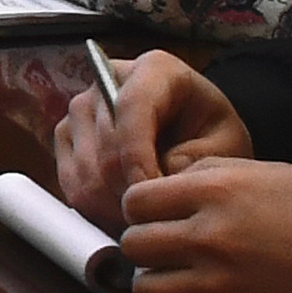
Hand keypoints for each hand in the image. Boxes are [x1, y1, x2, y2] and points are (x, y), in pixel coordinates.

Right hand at [51, 46, 247, 229]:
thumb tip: (150, 186)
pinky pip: (71, 182)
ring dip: (114, 206)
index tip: (156, 195)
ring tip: (147, 222)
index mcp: (154, 70)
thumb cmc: (213, 138)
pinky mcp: (66, 137)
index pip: (132, 106)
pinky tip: (126, 215)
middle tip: (160, 221)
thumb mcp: (224, 147)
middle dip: (132, 192)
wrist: (198, 139)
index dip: (139, 156)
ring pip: (85, 171)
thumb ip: (191, 163)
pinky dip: (96, 209)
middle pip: (106, 147)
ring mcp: (81, 109)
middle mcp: (107, 81)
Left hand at [115, 157, 291, 292]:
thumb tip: (172, 181)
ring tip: (187, 278)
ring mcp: (217, 285)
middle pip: (132, 243)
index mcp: (216, 191)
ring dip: (161, 283)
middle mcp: (207, 236)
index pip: (136, 199)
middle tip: (170, 249)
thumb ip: (215, 174)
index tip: (160, 216)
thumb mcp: (275, 174)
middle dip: (147, 246)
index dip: (144, 209)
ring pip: (146, 289)